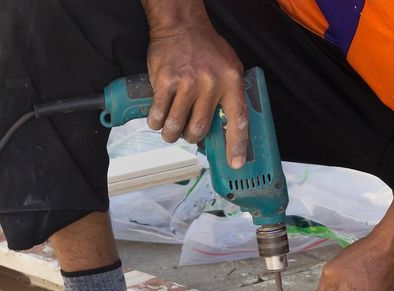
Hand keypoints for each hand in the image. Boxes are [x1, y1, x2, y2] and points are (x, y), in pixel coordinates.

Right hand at [145, 14, 247, 167]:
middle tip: (186, 132)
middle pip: (199, 130)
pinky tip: (158, 117)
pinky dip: (156, 122)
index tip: (236, 164)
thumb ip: (230, 95)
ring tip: (170, 128)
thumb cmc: (206, 48)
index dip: (237, 146)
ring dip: (171, 134)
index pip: (237, 120)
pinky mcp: (165, 81)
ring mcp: (187, 83)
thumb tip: (228, 129)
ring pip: (176, 127)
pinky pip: (158, 116)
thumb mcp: (229, 67)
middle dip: (190, 137)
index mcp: (231, 81)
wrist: (181, 24)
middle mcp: (210, 83)